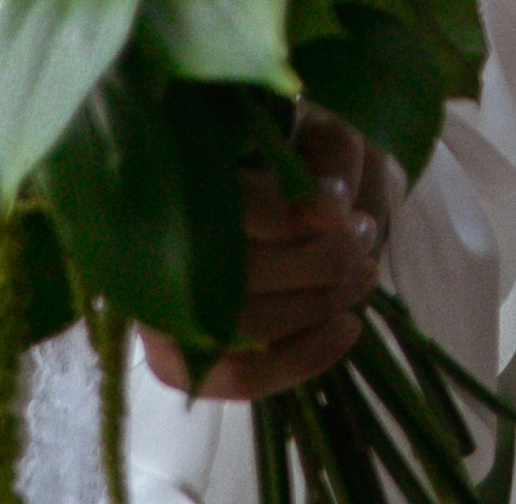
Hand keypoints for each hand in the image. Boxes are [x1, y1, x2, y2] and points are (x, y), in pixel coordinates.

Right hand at [139, 112, 391, 404]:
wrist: (289, 201)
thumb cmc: (300, 158)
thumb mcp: (321, 137)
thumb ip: (328, 162)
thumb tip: (328, 211)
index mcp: (180, 170)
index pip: (227, 207)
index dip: (290, 217)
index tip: (345, 214)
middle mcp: (150, 243)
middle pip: (243, 273)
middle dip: (322, 262)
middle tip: (364, 241)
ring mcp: (158, 309)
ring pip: (246, 327)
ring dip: (320, 306)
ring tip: (365, 274)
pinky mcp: (177, 359)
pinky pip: (238, 377)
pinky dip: (303, 359)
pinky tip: (348, 328)